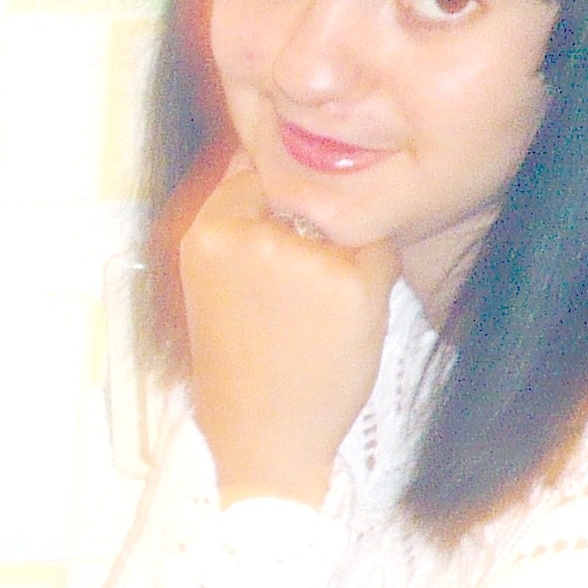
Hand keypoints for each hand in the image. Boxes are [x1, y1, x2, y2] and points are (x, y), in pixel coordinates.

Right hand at [179, 156, 398, 509]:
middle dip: (310, 231)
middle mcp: (251, 237)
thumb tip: (258, 151)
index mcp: (208, 234)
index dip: (276, 209)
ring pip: (343, 223)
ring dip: (343, 255)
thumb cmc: (242, 360)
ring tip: (315, 313)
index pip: (252, 173)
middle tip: (295, 295)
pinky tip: (342, 322)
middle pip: (303, 194)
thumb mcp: (216, 277)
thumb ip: (236, 217)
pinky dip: (372, 281)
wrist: (263, 436)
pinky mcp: (353, 285)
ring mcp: (304, 259)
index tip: (277, 254)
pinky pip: (379, 254)